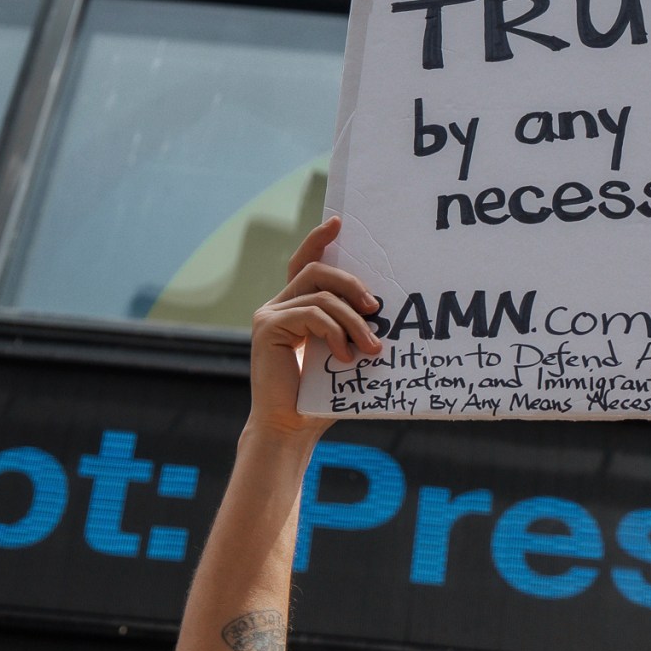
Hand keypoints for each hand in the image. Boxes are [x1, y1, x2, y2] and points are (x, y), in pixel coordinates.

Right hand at [249, 217, 383, 441]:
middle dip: (351, 283)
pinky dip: (334, 333)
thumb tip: (383, 309)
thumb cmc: (320, 398)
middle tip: (377, 306)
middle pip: (316, 271)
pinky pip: (311, 314)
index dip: (319, 241)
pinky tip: (345, 356)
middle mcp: (278, 307)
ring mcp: (269, 316)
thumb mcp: (341, 354)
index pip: (306, 264)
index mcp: (295, 309)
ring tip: (371, 346)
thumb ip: (350, 329)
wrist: (290, 428)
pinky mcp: (267, 328)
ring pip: (319, 295)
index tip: (338, 222)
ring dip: (353, 320)